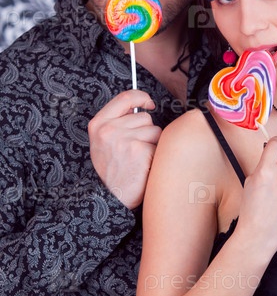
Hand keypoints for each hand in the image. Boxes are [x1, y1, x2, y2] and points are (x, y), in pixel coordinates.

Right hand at [88, 90, 161, 209]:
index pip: (125, 97)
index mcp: (98, 124)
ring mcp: (124, 139)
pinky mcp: (139, 150)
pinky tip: (145, 166)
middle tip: (135, 151)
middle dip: (146, 132)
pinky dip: (157, 155)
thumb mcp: (103, 142)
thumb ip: (117, 122)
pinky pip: (160, 145)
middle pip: (144, 117)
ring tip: (139, 159)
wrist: (112, 198)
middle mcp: (109, 130)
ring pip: (155, 130)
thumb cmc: (112, 170)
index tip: (149, 103)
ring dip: (153, 144)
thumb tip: (142, 106)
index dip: (141, 97)